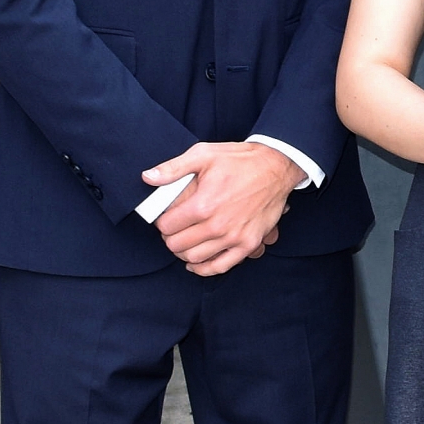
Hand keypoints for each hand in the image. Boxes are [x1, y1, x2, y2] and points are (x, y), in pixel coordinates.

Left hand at [143, 141, 298, 275]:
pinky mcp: (248, 244)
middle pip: (177, 245)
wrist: (276, 167)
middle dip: (170, 237)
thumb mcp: (204, 154)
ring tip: (184, 242)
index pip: (166, 226)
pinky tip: (195, 263)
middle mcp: (217, 225)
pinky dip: (203, 268)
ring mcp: (234, 237)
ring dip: (183, 252)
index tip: (166, 217)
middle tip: (173, 229)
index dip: (161, 221)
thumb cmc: (240, 160)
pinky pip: (220, 267)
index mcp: (203, 204)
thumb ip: (173, 169)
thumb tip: (148, 178)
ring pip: (194, 258)